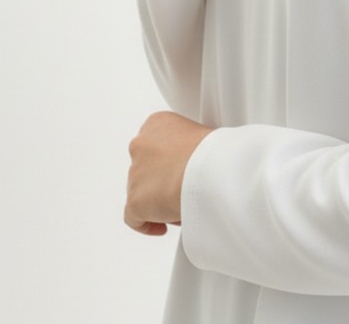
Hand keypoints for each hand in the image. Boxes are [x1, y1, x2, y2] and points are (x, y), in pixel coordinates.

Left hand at [125, 111, 212, 235]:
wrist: (209, 168)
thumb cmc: (214, 151)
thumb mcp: (201, 136)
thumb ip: (187, 147)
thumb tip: (191, 164)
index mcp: (157, 123)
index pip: (153, 145)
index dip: (164, 163)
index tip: (177, 173)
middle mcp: (140, 145)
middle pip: (145, 170)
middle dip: (160, 182)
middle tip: (180, 191)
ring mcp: (135, 173)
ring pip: (141, 193)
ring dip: (156, 202)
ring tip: (180, 207)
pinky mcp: (134, 201)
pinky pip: (134, 218)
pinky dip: (146, 224)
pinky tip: (162, 225)